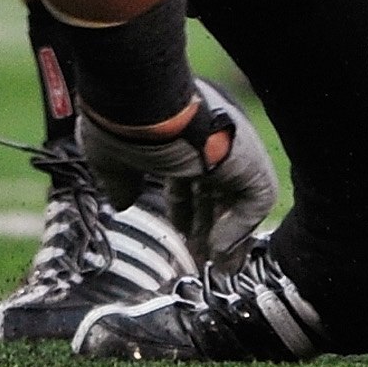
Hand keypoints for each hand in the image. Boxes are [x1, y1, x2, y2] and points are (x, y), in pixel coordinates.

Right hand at [79, 79, 279, 261]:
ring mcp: (231, 145)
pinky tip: (217, 247)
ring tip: (212, 262)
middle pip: (215, 188)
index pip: (188, 174)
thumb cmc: (121, 123)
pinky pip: (255, 200)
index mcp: (177, 132)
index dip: (183, 206)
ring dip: (225, 232)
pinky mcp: (249, 159)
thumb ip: (121, 182)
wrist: (141, 103)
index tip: (178, 230)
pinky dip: (239, 228)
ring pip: (238, 196)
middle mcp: (208, 136)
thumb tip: (120, 201)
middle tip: (198, 255)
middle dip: (205, 224)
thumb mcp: (112, 158)